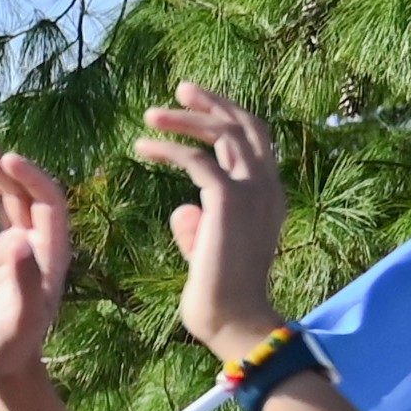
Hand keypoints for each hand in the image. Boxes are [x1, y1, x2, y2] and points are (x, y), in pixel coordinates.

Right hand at [0, 142, 74, 394]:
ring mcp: (9, 248)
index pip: (49, 202)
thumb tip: (15, 243)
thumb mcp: (21, 317)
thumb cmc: (15, 345)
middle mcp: (33, 244)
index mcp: (52, 252)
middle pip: (24, 194)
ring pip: (2, 202)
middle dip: (5, 168)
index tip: (10, 160)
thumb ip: (23, 279)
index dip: (33, 178)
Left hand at [131, 83, 289, 357]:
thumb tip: (181, 209)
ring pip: (222, 134)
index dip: (228, 119)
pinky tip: (141, 148)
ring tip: (149, 117)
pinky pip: (196, 159)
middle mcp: (268, 187)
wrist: (233, 321)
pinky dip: (167, 148)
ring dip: (184, 120)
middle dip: (213, 103)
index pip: (254, 142)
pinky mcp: (228, 200)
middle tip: (181, 90)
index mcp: (269, 197)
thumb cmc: (219, 296)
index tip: (197, 107)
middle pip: (246, 125)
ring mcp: (252, 190)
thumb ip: (198, 227)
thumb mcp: (208, 253)